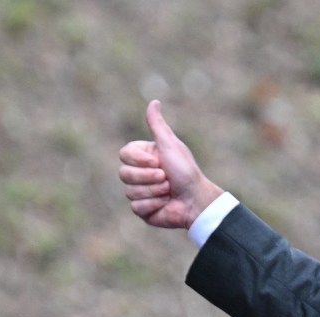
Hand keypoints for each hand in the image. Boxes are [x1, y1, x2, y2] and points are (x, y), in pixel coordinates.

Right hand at [118, 100, 224, 228]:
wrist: (195, 200)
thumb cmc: (185, 171)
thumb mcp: (170, 145)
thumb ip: (157, 125)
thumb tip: (154, 102)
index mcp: (144, 157)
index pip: (124, 154)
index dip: (139, 160)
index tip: (158, 162)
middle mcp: (140, 174)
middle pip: (124, 174)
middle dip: (148, 177)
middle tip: (166, 177)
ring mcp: (140, 192)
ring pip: (130, 191)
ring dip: (154, 191)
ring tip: (169, 191)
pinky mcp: (142, 210)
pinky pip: (136, 207)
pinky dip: (154, 204)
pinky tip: (165, 203)